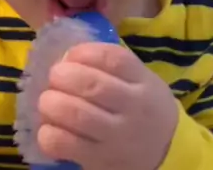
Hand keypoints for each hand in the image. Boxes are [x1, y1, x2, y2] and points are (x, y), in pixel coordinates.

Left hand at [37, 42, 178, 169]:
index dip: (84, 52)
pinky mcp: (102, 161)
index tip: (70, 55)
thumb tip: (66, 55)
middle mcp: (133, 109)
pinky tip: (48, 128)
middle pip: (93, 86)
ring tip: (46, 100)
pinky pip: (68, 146)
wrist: (165, 151)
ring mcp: (118, 138)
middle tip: (54, 76)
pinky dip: (51, 135)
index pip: (113, 59)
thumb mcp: (138, 79)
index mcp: (142, 82)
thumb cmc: (141, 105)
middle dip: (64, 76)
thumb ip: (108, 65)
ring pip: (79, 116)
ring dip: (54, 104)